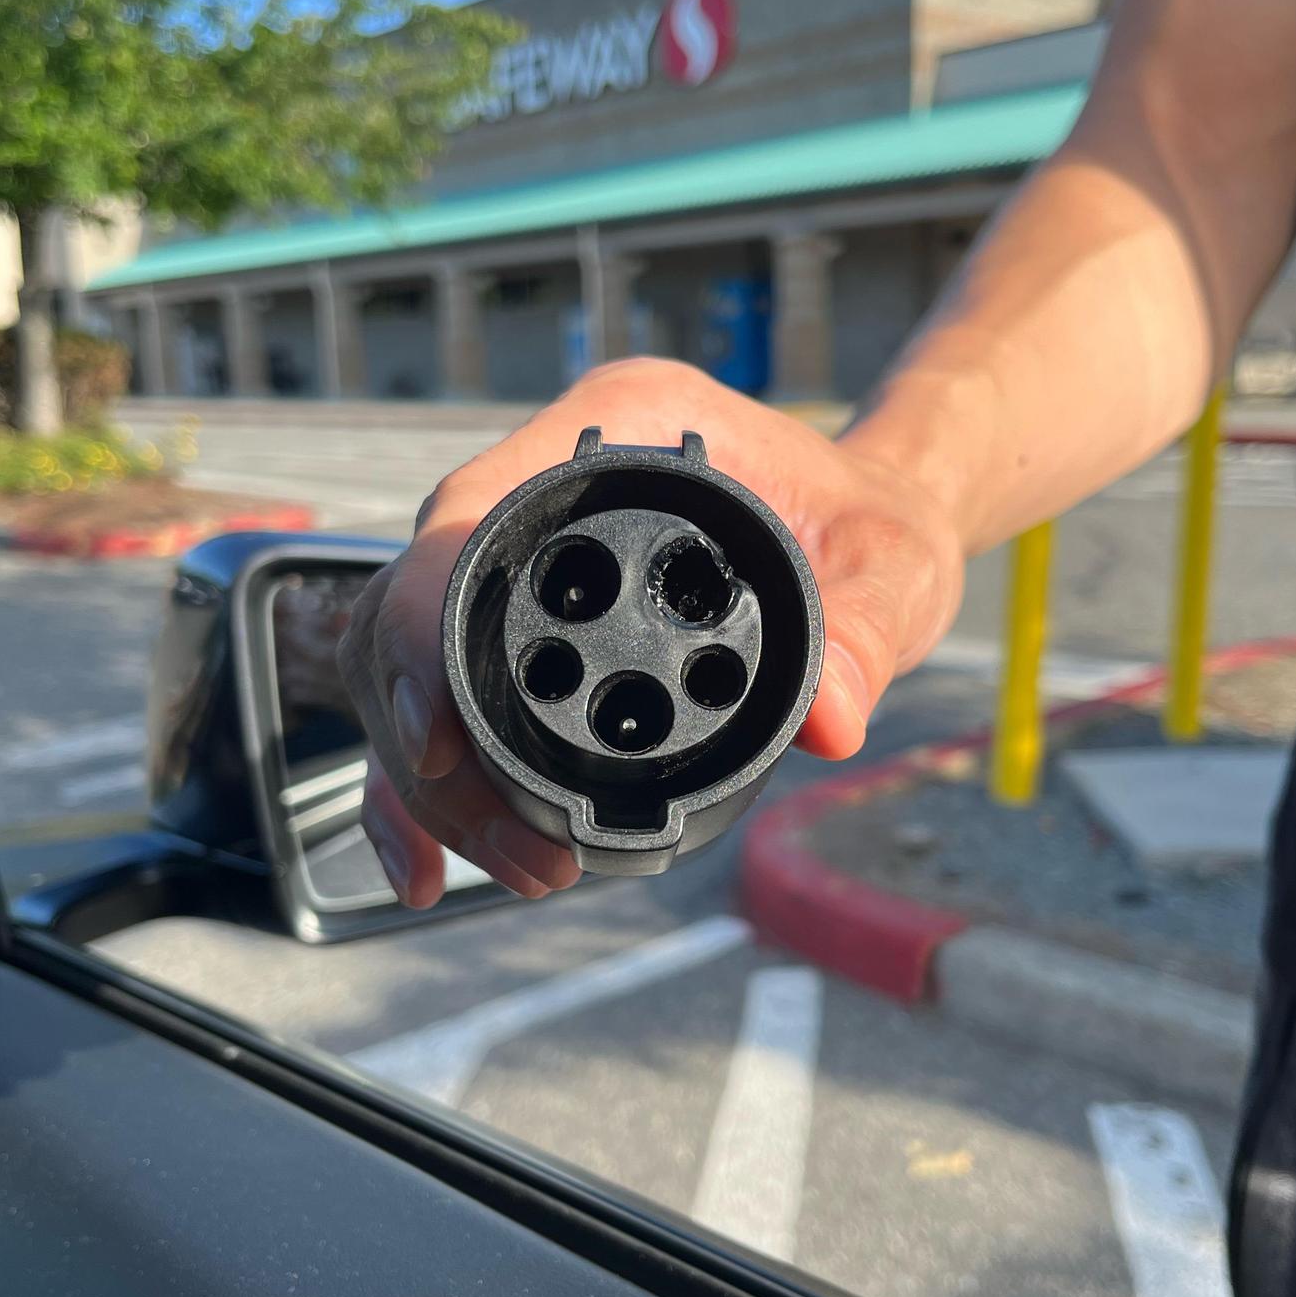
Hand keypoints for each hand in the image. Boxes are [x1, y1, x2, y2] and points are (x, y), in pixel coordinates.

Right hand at [337, 357, 963, 905]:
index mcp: (619, 426)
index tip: (439, 739)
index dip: (423, 625)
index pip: (470, 516)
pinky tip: (431, 868)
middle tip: (523, 850)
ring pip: (405, 668)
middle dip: (433, 749)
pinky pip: (438, 703)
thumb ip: (863, 631)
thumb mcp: (890, 561)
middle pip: (413, 610)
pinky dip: (425, 788)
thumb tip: (830, 720)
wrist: (868, 524)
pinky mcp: (519, 623)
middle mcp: (544, 486)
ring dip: (425, 782)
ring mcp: (521, 556)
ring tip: (502, 869)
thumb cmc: (868, 519)